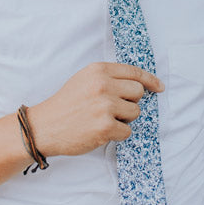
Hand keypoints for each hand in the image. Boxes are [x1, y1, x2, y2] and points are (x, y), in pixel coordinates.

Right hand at [29, 62, 163, 158]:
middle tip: (113, 109)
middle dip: (130, 102)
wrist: (44, 127)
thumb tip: (139, 84)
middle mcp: (103, 85)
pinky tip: (100, 131)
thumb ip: (108, 78)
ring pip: (135, 112)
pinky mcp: (105, 127)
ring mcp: (105, 106)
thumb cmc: (66, 104)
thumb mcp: (84, 80)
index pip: (134, 72)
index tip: (159, 87)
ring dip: (123, 119)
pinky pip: (127, 131)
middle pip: (138, 92)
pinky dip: (117, 134)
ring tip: (103, 120)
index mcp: (98, 70)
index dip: (150, 80)